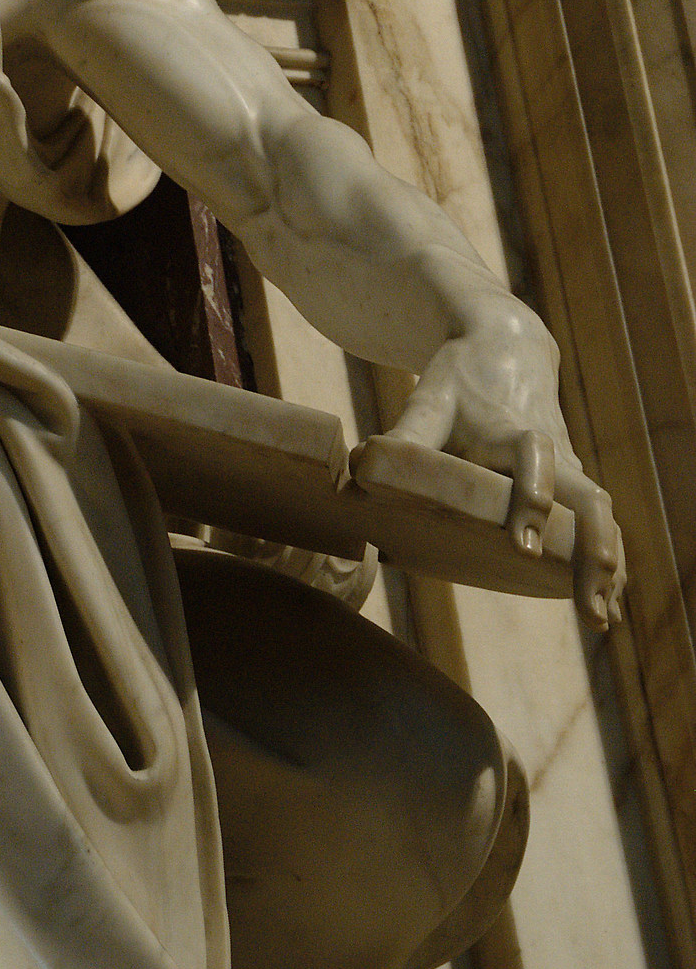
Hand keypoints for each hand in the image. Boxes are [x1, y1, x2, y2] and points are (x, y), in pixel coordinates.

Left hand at [389, 295, 623, 627]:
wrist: (509, 349)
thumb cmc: (461, 379)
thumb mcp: (430, 398)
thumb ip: (404, 434)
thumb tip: (359, 470)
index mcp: (513, 429)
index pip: (533, 460)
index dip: (531, 498)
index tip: (524, 545)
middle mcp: (553, 450)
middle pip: (590, 500)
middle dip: (591, 552)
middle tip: (588, 606)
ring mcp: (570, 468)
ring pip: (604, 517)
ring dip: (607, 566)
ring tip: (601, 620)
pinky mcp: (575, 483)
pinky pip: (601, 522)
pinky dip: (609, 560)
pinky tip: (607, 603)